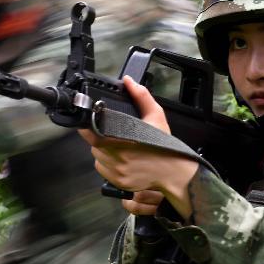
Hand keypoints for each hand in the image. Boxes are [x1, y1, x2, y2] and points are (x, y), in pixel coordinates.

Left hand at [79, 76, 196, 219]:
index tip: (90, 121)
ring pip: (97, 158)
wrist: (175, 172)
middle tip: (112, 134)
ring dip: (103, 151)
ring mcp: (117, 172)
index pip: (91, 132)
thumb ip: (141, 96)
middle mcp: (118, 158)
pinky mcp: (118, 182)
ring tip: (119, 147)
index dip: (88, 126)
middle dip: (99, 137)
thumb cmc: (165, 145)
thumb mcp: (156, 116)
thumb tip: (128, 81)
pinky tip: (121, 159)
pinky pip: (103, 170)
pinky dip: (107, 164)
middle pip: (94, 144)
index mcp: (123, 140)